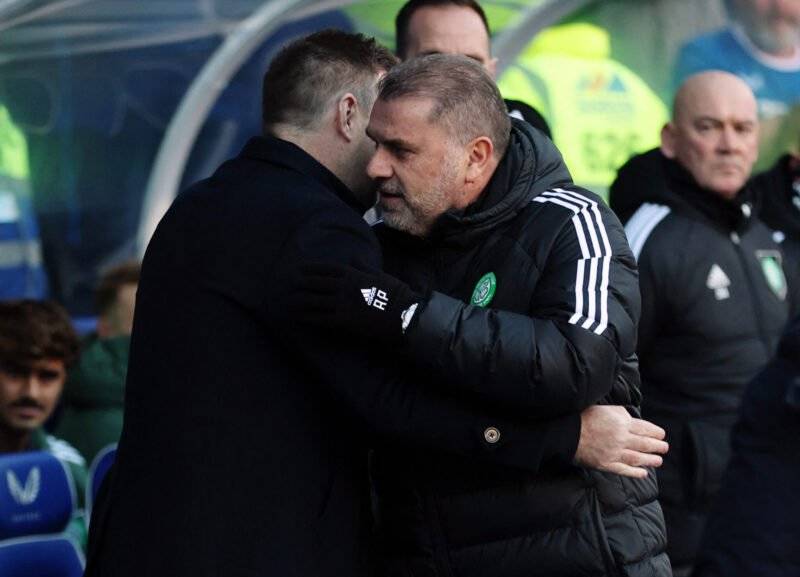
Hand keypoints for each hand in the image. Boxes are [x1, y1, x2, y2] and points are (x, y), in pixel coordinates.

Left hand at [288, 262, 422, 343]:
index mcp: (353, 273)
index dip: (310, 268)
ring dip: (300, 300)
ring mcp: (341, 303)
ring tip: (289, 302)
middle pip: (315, 283)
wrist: (402, 314)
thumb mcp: (380, 274)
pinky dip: (308, 317)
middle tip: (289, 285)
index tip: (299, 268)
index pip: (325, 268)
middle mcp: (343, 286)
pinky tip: (299, 317)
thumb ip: (364, 266)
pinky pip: (320, 318)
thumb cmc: (394, 293)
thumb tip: (354, 257)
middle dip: (301, 284)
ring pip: (314, 300)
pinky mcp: (342, 320)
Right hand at [574, 405, 667, 478]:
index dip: (656, 432)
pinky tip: (643, 473)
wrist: (567, 433)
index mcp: (621, 423)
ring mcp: (614, 453)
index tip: (662, 435)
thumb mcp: (605, 409)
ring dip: (651, 460)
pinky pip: (624, 470)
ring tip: (659, 460)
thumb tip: (632, 420)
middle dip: (657, 446)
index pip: (645, 428)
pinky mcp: (606, 464)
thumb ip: (621, 414)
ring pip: (638, 458)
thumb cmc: (584, 417)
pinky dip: (635, 473)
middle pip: (644, 444)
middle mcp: (621, 439)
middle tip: (664, 448)